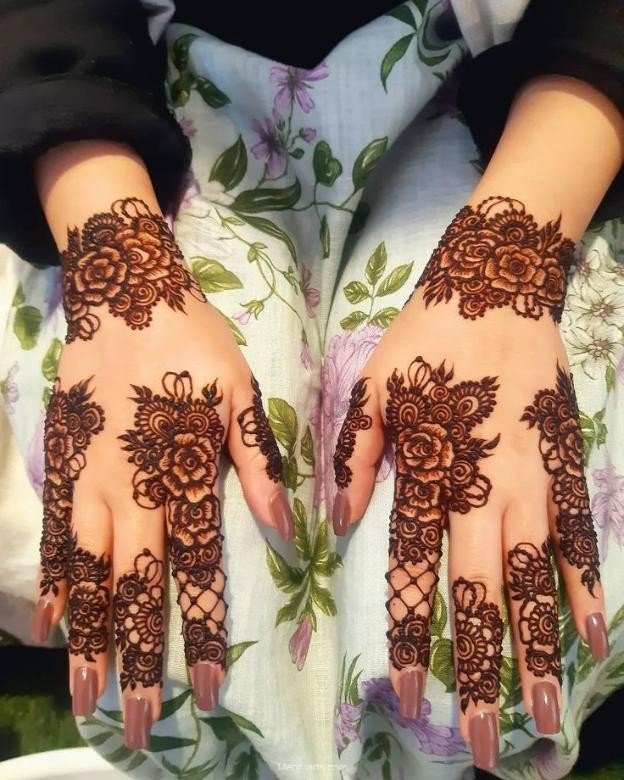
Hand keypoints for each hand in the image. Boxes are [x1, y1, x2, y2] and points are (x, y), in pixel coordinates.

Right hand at [31, 198, 291, 748]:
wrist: (124, 296)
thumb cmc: (191, 345)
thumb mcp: (240, 391)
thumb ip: (258, 461)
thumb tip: (285, 527)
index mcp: (180, 472)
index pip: (192, 568)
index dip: (198, 630)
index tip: (206, 689)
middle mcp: (130, 488)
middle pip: (134, 586)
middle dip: (138, 656)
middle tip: (140, 720)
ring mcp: (89, 480)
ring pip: (89, 572)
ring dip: (91, 636)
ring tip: (88, 694)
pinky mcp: (63, 464)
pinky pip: (57, 535)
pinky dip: (56, 583)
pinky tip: (54, 624)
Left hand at [331, 197, 608, 769]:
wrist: (497, 289)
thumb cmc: (427, 340)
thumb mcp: (373, 387)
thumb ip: (358, 454)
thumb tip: (343, 517)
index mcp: (426, 467)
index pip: (412, 568)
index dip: (409, 633)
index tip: (407, 695)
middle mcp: (480, 485)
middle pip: (478, 589)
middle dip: (478, 667)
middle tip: (478, 737)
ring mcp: (530, 478)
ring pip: (532, 576)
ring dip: (535, 647)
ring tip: (539, 712)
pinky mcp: (565, 464)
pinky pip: (577, 535)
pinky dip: (584, 587)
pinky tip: (590, 636)